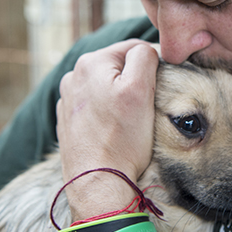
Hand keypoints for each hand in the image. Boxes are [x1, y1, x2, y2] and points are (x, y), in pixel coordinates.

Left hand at [56, 40, 159, 219]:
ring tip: (132, 121)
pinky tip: (116, 130)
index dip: (154, 64)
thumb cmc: (122, 139)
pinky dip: (108, 113)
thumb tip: (146, 49)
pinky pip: (96, 106)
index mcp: (90, 62)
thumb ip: (145, 57)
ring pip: (107, 86)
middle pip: (119, 67)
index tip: (163, 87)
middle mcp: (73, 76)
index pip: (134, 48)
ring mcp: (68, 100)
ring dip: (122, 97)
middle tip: (148, 107)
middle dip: (136, 81)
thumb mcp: (141, 89)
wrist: (98, 183)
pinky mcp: (68, 121)